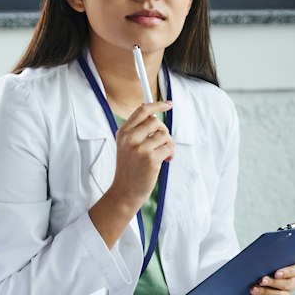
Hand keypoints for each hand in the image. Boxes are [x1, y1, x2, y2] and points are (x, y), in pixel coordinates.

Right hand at [97, 100, 175, 230]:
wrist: (125, 191)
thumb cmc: (130, 169)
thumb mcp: (127, 146)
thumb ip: (138, 130)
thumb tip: (155, 115)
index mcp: (123, 132)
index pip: (142, 111)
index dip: (157, 105)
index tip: (168, 104)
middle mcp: (130, 138)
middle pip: (156, 122)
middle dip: (164, 132)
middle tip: (162, 143)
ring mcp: (140, 148)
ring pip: (165, 135)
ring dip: (168, 145)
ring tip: (162, 155)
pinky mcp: (151, 159)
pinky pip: (169, 147)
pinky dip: (170, 154)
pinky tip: (165, 161)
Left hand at [250, 263, 294, 294]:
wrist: (254, 282)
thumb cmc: (261, 268)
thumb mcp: (265, 263)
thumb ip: (267, 261)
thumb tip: (260, 260)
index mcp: (293, 270)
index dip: (288, 272)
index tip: (276, 273)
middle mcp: (292, 283)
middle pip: (289, 284)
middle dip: (274, 282)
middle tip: (261, 280)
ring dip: (266, 292)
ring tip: (254, 288)